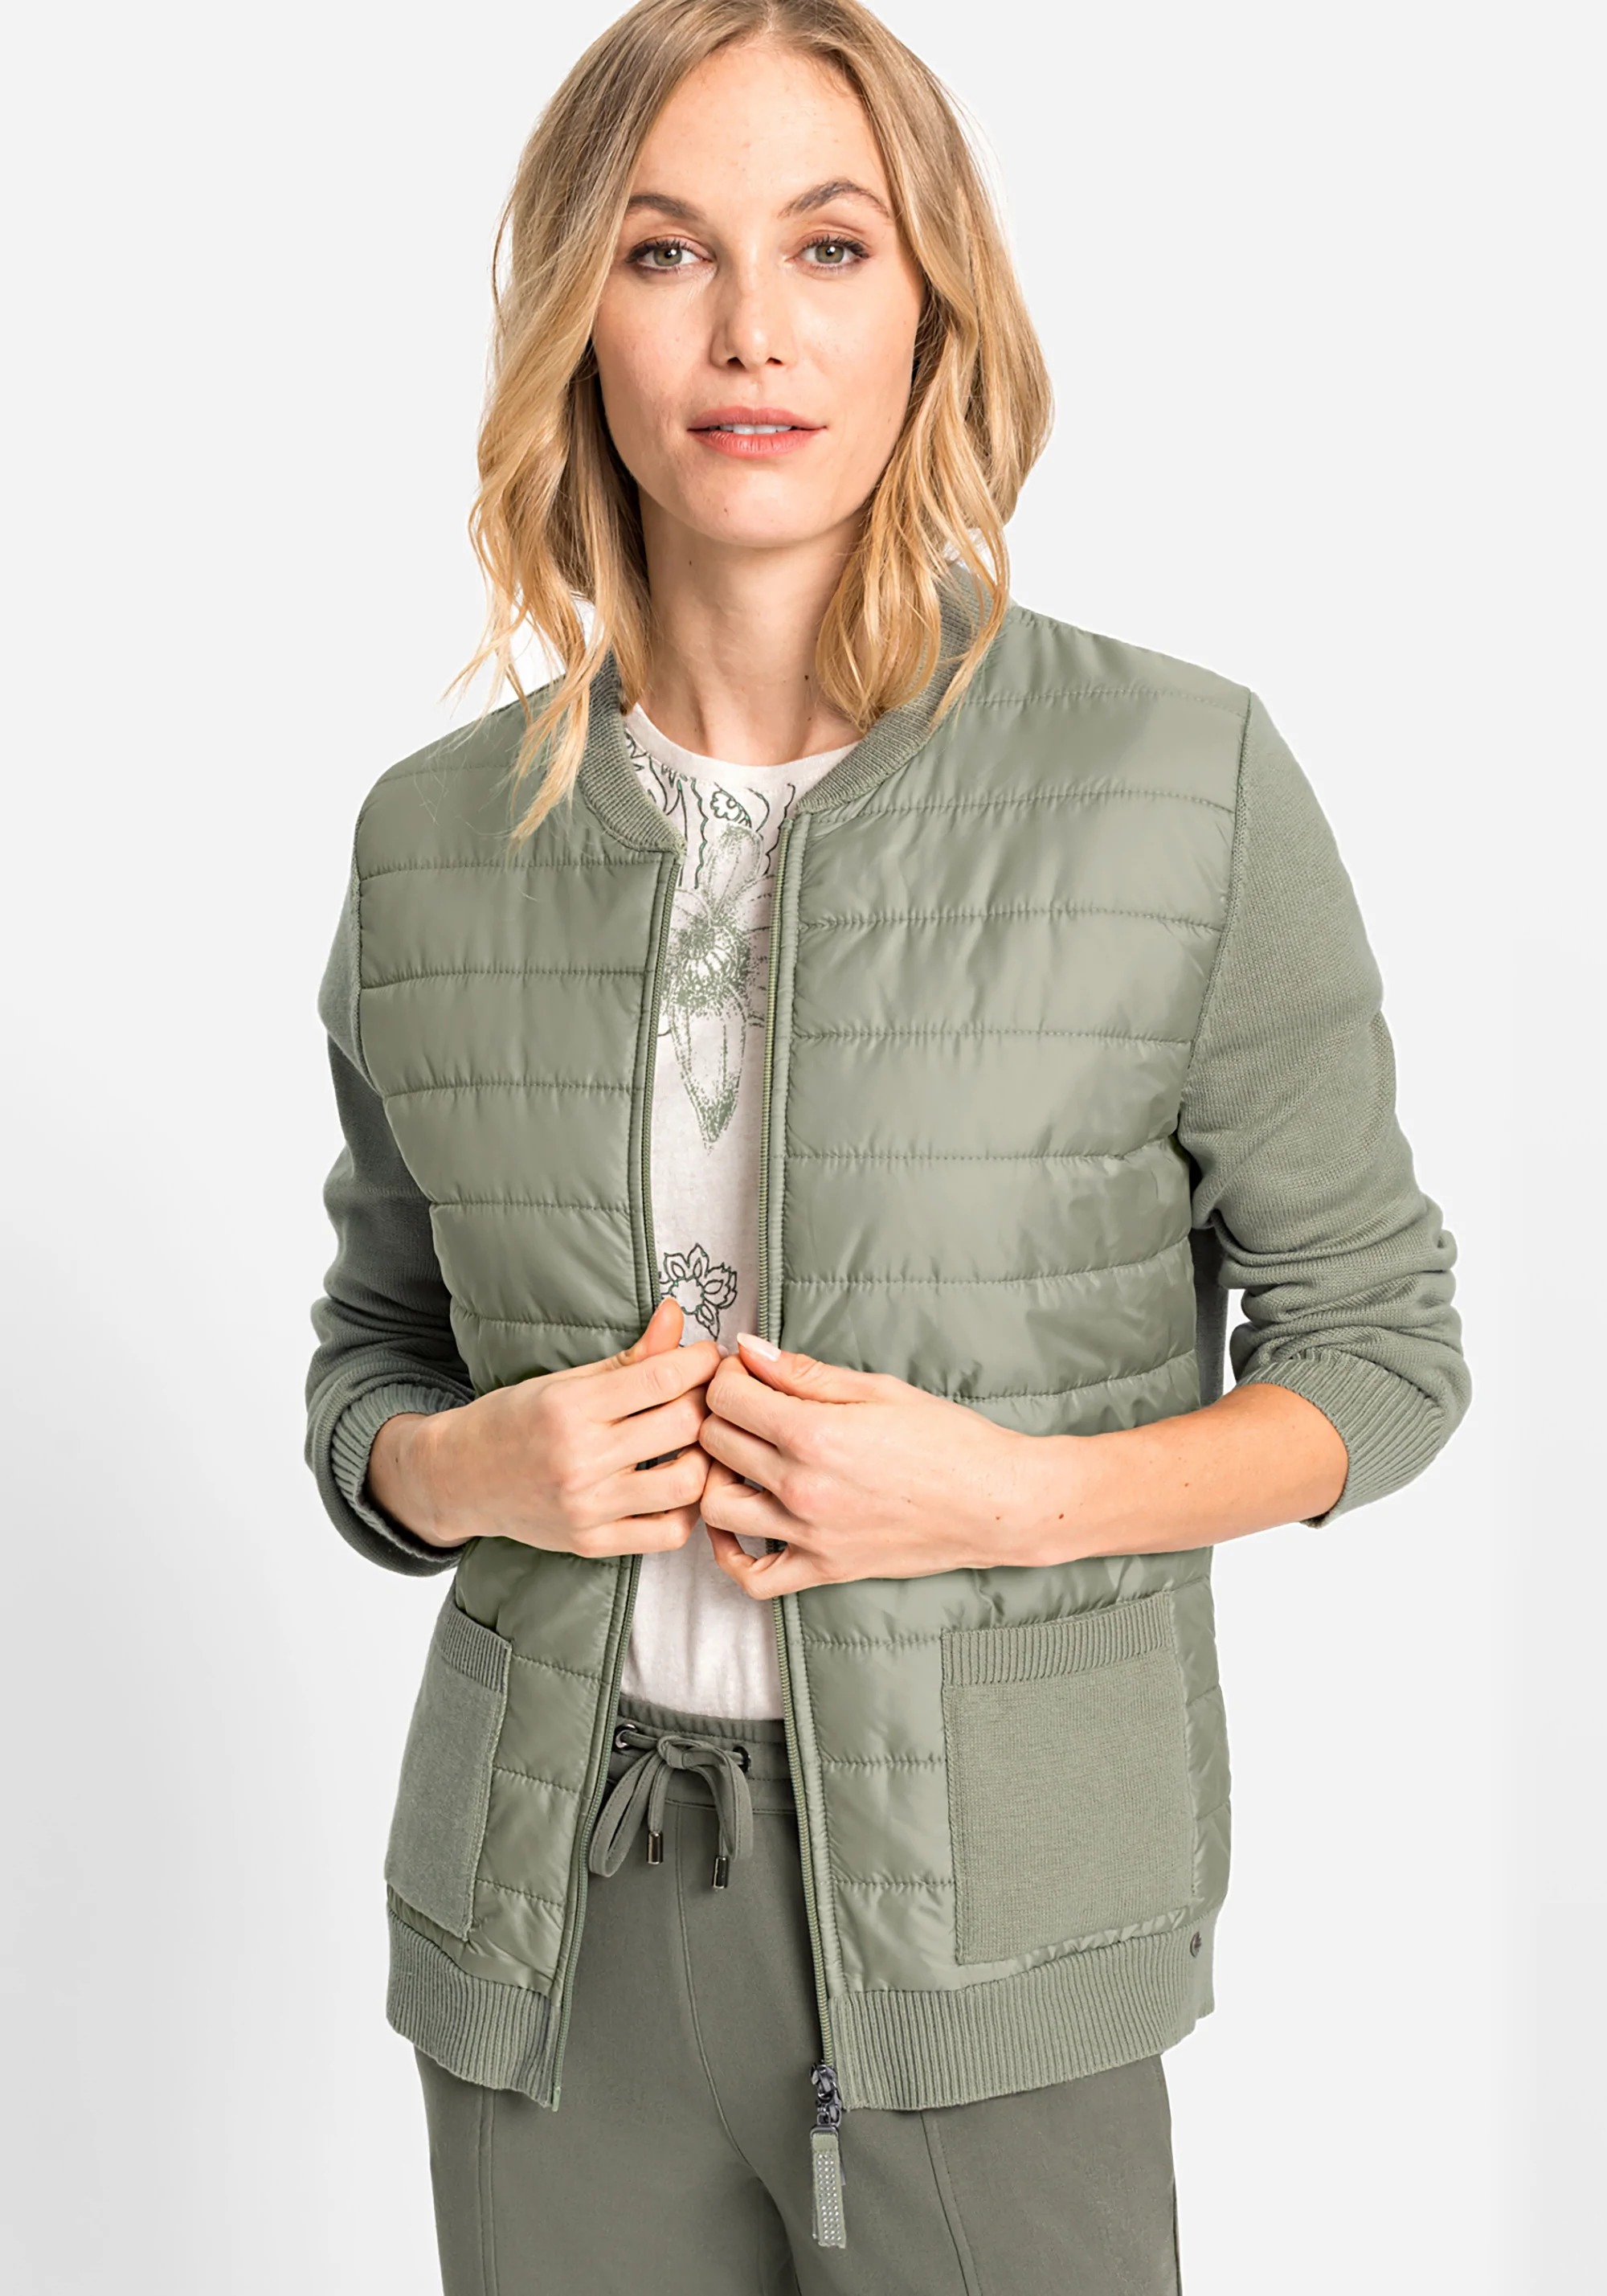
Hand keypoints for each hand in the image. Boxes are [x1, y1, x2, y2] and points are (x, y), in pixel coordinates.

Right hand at [366, 1296, 719, 1555]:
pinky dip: (688, 1508)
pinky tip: (677, 1483)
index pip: (662, 1378)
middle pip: (683, 1426)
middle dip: (708, 1403)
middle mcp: (579, 1460)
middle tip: (707, 1396)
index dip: (700, 1362)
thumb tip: (676, 1314)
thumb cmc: (514, 1420)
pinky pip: (668, 1533)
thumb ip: (630, 1357)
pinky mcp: (592, 1544)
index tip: (708, 1357)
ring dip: (705, 1458)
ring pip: (686, 1483)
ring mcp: (587, 1508)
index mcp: (570, 1408)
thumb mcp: (566, 1380)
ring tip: (696, 1443)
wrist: (460, 1477)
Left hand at [696, 1333, 1034, 1597]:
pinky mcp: (823, 1569)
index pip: (726, 1397)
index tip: (747, 1372)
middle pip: (714, 1443)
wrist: (996, 1503)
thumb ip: (804, 1373)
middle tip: (746, 1405)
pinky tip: (740, 1522)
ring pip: (715, 1506)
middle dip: (720, 1414)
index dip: (728, 1375)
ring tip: (743, 1458)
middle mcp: (802, 1487)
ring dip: (716, 1476)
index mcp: (815, 1433)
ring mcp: (809, 1534)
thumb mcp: (878, 1389)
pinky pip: (752, 1576)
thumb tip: (748, 1349)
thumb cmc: (948, 1440)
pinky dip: (731, 1553)